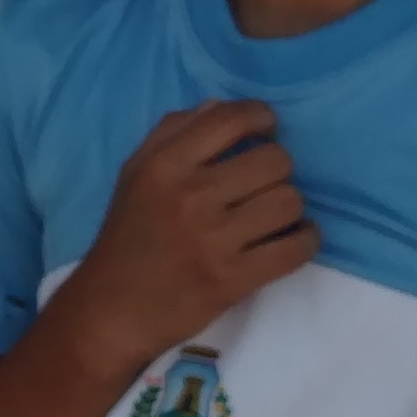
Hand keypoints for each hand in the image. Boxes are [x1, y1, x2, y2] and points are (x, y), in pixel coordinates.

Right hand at [58, 101, 318, 364]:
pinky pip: (296, 247)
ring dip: (290, 208)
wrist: (111, 310)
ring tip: (274, 216)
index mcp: (164, 166)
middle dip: (277, 170)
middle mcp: (190, 196)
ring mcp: (214, 240)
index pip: (231, 119)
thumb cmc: (127, 237)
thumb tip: (223, 106)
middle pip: (275, 161)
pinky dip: (305, 240)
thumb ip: (173, 132)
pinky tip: (292, 239)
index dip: (262, 118)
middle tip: (262, 185)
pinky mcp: (234, 279)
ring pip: (290, 202)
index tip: (265, 131)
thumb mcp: (135, 174)